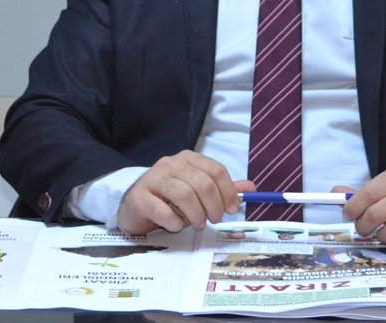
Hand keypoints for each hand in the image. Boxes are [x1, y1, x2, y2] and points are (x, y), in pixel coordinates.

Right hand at [116, 150, 254, 234]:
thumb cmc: (170, 198)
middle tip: (213, 220)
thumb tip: (251, 187)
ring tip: (196, 224)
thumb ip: (222, 188)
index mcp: (188, 159)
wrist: (135, 204)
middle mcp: (170, 164)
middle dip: (214, 207)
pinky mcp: (140, 197)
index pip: (216, 170)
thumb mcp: (197, 190)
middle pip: (203, 184)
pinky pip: (163, 211)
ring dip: (196, 216)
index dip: (229, 192)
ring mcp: (153, 178)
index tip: (232, 210)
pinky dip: (174, 222)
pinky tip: (175, 225)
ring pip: (184, 195)